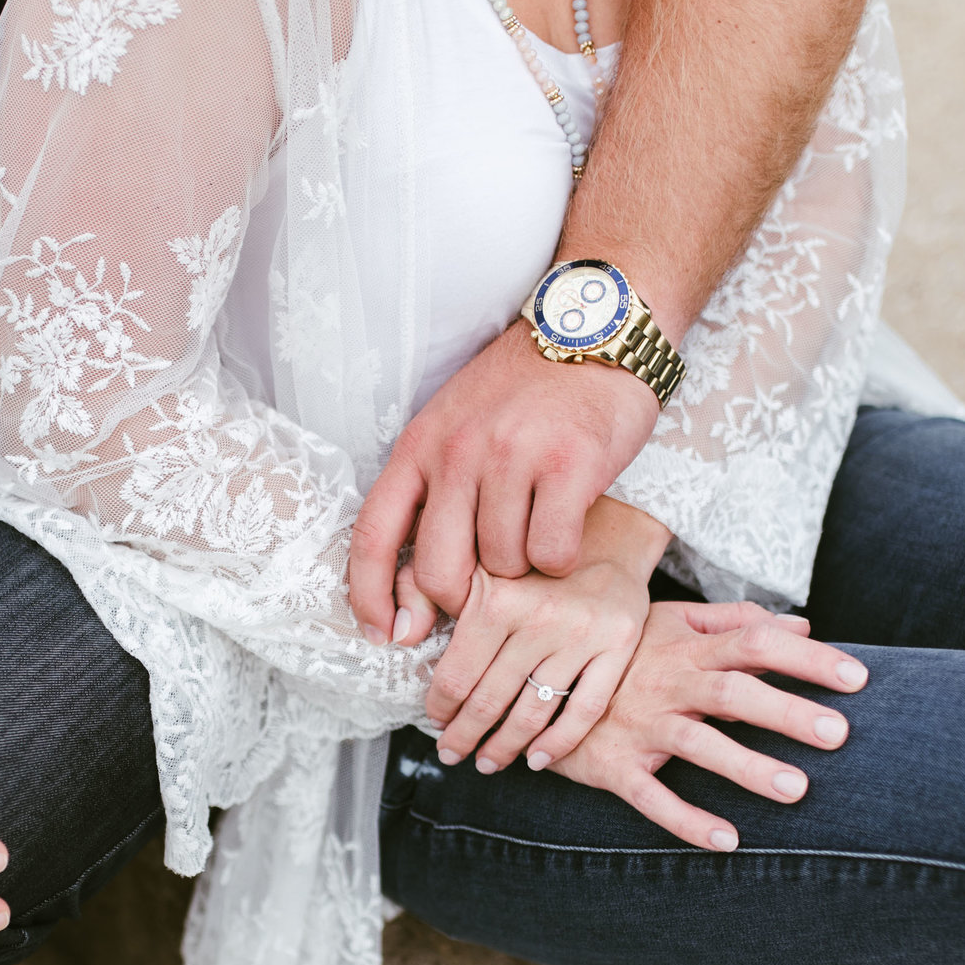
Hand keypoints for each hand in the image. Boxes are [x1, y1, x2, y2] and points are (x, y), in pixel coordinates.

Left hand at [348, 321, 658, 640]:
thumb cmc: (524, 393)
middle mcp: (457, 451)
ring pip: (504, 567)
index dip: (369, 596)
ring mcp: (511, 457)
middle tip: (492, 585)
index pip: (373, 536)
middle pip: (440, 571)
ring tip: (538, 522)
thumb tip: (413, 601)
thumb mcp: (455, 430)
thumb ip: (432, 500)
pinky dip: (562, 556)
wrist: (595, 329)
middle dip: (464, 597)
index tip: (383, 634)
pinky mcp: (568, 465)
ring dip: (524, 567)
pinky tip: (568, 520)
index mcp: (419, 445)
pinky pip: (552, 553)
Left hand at [424, 496, 670, 773]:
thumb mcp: (471, 559)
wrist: (607, 533)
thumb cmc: (529, 555)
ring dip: (504, 747)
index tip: (435, 721)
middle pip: (490, 701)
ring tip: (487, 761)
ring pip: (533, 713)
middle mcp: (540, 618)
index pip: (457, 677)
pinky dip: (558, 743)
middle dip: (464, 736)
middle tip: (451, 752)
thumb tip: (400, 636)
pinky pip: (585, 710)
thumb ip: (424, 588)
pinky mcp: (618, 646)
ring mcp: (582, 635)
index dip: (440, 709)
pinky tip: (536, 758)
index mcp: (497, 598)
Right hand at [551, 600, 868, 849]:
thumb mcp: (670, 622)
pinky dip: (686, 819)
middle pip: (735, 692)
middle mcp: (668, 683)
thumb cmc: (617, 650)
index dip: (807, 659)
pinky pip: (650, 796)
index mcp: (688, 647)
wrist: (531, 676)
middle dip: (788, 712)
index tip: (858, 678)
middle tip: (839, 734)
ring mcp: (639, 726)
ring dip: (747, 767)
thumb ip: (735, 620)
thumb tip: (801, 625)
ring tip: (797, 790)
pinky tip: (727, 840)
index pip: (757, 643)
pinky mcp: (613, 764)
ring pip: (697, 744)